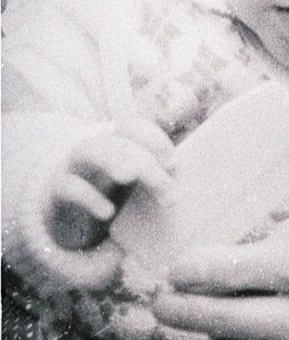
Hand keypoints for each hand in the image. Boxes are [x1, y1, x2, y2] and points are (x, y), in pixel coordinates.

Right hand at [39, 119, 173, 289]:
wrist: (60, 209)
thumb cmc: (104, 190)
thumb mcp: (129, 179)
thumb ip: (151, 174)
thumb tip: (181, 186)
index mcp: (114, 141)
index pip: (134, 126)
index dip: (155, 139)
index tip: (174, 165)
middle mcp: (94, 146)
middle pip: (120, 142)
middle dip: (147, 165)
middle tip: (169, 197)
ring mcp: (73, 165)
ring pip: (91, 151)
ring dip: (113, 160)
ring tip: (131, 174)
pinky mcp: (56, 190)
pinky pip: (69, 187)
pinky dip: (88, 197)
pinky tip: (107, 213)